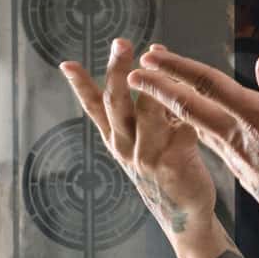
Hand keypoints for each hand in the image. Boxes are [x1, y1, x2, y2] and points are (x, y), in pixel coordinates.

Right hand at [59, 38, 217, 248]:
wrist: (184, 214)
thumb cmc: (166, 169)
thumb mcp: (145, 140)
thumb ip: (144, 110)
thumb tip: (150, 66)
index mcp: (117, 139)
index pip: (94, 109)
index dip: (80, 86)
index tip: (65, 63)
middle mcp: (126, 147)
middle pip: (116, 103)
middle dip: (118, 71)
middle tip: (120, 43)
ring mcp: (148, 155)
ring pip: (147, 111)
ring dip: (152, 83)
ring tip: (157, 56)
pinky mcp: (174, 161)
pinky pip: (180, 125)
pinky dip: (185, 107)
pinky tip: (193, 89)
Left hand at [125, 47, 258, 257]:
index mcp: (257, 116)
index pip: (208, 84)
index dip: (177, 68)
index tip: (153, 57)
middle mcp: (238, 139)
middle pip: (188, 108)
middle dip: (158, 89)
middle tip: (134, 75)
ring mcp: (237, 161)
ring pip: (197, 128)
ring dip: (175, 109)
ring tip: (161, 96)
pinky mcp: (243, 177)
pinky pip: (214, 145)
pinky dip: (199, 130)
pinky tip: (201, 127)